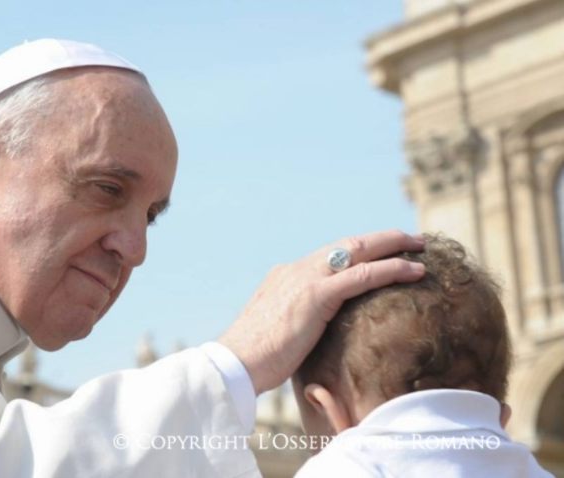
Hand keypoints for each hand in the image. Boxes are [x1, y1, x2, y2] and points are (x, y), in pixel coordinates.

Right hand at [218, 230, 425, 394]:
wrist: (234, 364)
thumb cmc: (255, 359)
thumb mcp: (281, 331)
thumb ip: (301, 322)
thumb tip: (318, 334)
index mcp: (286, 276)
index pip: (330, 255)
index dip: (359, 251)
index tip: (381, 251)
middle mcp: (296, 270)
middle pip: (347, 244)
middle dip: (381, 239)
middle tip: (410, 238)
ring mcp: (305, 279)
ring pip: (358, 251)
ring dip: (393, 245)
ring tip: (420, 245)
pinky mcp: (315, 295)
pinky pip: (362, 275)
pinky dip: (392, 269)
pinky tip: (415, 270)